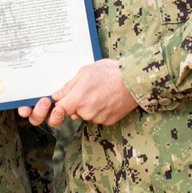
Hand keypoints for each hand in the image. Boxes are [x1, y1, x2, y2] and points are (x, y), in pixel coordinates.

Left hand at [18, 59, 137, 126]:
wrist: (134, 80)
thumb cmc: (109, 72)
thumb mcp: (85, 72)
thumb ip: (69, 86)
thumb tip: (56, 96)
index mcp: (78, 99)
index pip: (59, 109)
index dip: (59, 104)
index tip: (61, 100)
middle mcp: (87, 112)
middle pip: (73, 112)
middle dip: (74, 105)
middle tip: (85, 91)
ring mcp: (99, 117)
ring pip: (86, 114)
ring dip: (88, 106)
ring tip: (99, 91)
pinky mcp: (109, 121)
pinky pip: (98, 117)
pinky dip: (99, 109)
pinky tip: (106, 97)